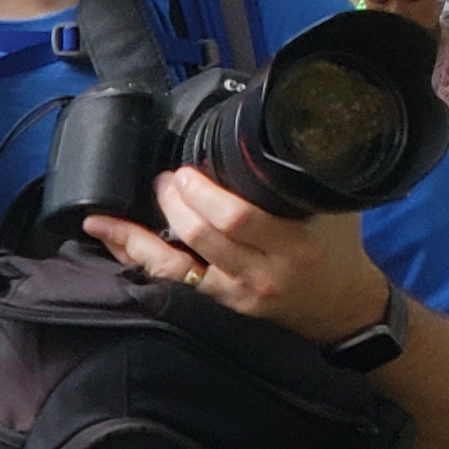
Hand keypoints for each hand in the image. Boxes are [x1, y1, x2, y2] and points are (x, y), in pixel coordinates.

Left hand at [86, 164, 391, 347]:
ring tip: (105, 219)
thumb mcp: (332, 210)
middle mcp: (258, 275)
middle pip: (200, 238)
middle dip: (172, 205)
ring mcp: (232, 297)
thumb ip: (301, 180)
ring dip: (134, 240)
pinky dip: (137, 263)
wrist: (342, 311)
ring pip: (170, 269)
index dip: (202, 194)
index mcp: (292, 246)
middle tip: (164, 181)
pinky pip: (167, 286)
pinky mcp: (215, 310)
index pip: (237, 219)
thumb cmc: (336, 251)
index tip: (184, 173)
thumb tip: (269, 137)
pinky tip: (115, 246)